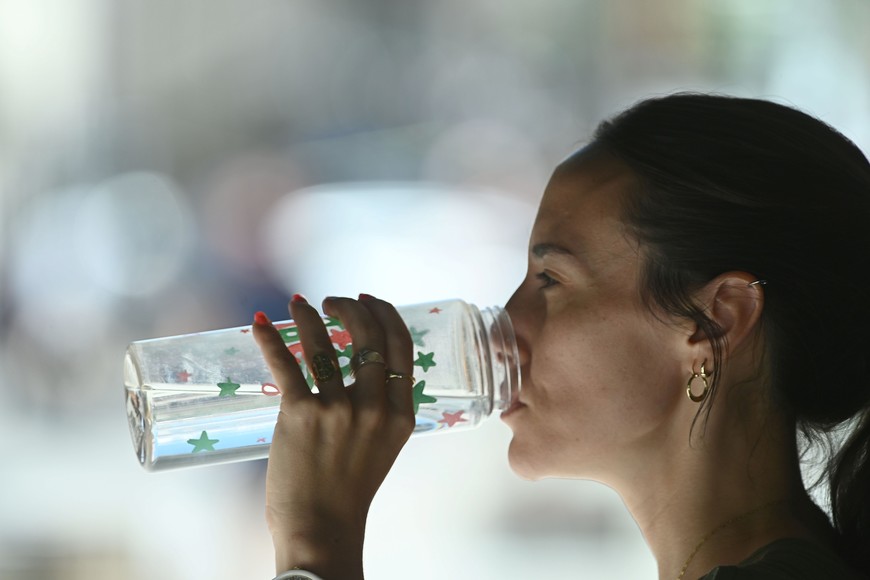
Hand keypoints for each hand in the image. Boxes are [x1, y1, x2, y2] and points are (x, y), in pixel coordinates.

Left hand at [252, 294, 415, 577]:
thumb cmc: (349, 489)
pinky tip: (259, 323)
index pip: (401, 345)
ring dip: (308, 315)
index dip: (384, 313)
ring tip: (297, 304)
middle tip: (331, 301)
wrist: (322, 529)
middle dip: (349, 307)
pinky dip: (269, 338)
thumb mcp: (384, 446)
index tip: (367, 300)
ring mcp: (338, 409)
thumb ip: (381, 410)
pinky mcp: (301, 414)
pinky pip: (286, 364)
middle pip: (368, 335)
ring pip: (324, 343)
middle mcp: (374, 407)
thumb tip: (361, 370)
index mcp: (401, 415)